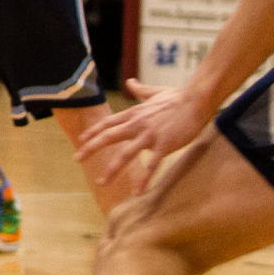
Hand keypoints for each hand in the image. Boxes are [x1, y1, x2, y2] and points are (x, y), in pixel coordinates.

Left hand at [76, 79, 212, 193]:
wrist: (196, 100)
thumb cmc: (178, 97)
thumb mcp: (154, 92)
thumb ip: (140, 90)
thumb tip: (130, 81)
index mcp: (134, 113)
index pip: (108, 123)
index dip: (94, 131)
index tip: (82, 140)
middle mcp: (137, 124)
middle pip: (108, 137)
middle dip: (91, 148)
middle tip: (77, 158)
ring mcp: (149, 135)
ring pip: (125, 154)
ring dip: (111, 169)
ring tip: (101, 182)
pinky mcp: (164, 144)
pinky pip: (151, 165)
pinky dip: (143, 179)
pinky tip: (137, 192)